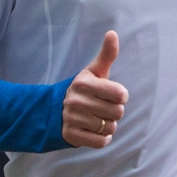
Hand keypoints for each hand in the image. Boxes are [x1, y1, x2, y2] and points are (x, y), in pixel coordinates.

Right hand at [62, 31, 127, 148]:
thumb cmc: (84, 89)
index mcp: (84, 83)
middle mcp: (77, 101)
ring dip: (108, 126)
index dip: (120, 96)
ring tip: (97, 118)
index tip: (112, 95)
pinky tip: (95, 131)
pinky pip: (100, 142)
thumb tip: (112, 33)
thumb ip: (106, 54)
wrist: (55, 110)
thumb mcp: (94, 71)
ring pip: (110, 128)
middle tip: (102, 107)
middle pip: (118, 113)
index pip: (120, 94)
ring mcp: (72, 119)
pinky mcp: (71, 136)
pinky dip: (102, 139)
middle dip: (114, 112)